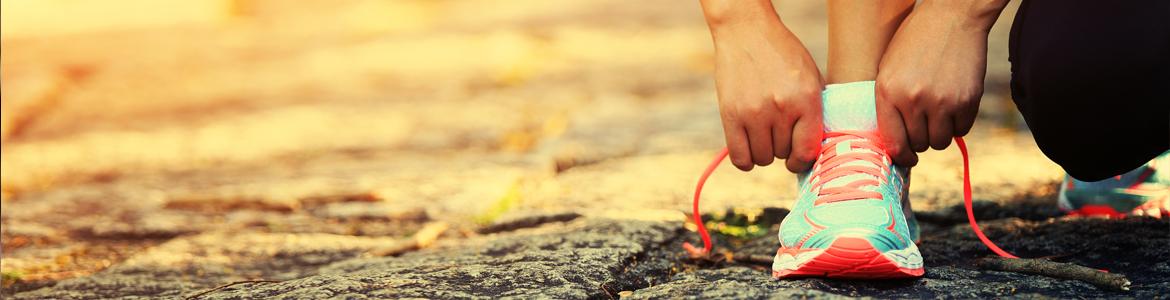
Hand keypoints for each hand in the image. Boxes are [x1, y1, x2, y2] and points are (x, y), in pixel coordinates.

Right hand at [708, 16, 824, 171]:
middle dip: (783, 147)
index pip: (808, 150)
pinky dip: (746, 160)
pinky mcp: (730, 114)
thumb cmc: (782, 54)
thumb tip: (816, 149)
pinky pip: (740, 157)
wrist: (747, 31)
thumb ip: (816, 111)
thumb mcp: (811, 77)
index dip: (804, 160)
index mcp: (806, 99)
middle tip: (778, 130)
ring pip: (763, 158)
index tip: (798, 158)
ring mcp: (754, 112)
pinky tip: (749, 148)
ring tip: (764, 133)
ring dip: (764, 151)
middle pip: (784, 153)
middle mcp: (781, 108)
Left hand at [875, 1, 999, 166]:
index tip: (906, 158)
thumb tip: (894, 142)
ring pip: (941, 142)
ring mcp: (942, 102)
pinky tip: (953, 105)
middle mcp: (913, 100)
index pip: (893, 142)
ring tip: (937, 114)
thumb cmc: (915, 42)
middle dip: (920, 139)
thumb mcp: (889, 69)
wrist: (952, 17)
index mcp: (888, 92)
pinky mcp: (967, 100)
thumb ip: (889, 103)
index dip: (900, 156)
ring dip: (940, 133)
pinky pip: (963, 129)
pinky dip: (959, 123)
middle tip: (923, 126)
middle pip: (918, 144)